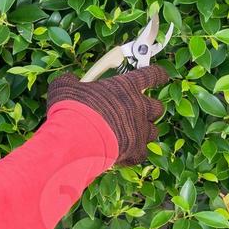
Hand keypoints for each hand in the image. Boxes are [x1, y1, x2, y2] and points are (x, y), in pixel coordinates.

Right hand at [47, 65, 170, 165]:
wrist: (78, 139)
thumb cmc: (74, 109)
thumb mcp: (65, 87)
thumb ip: (70, 81)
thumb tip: (68, 80)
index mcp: (125, 87)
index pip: (150, 75)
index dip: (158, 74)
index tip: (162, 75)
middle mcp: (138, 107)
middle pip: (157, 107)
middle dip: (150, 109)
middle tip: (138, 110)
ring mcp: (140, 130)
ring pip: (154, 131)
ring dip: (145, 131)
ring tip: (132, 134)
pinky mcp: (135, 150)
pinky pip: (142, 153)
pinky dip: (134, 153)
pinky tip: (123, 154)